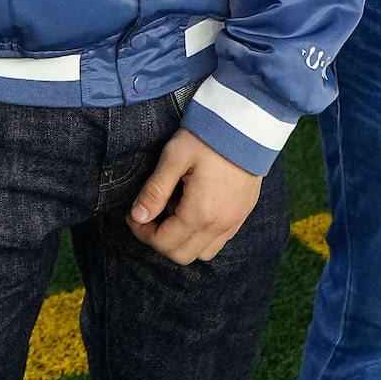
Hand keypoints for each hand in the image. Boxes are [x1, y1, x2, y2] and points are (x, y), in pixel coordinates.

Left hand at [128, 126, 261, 263]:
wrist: (247, 124)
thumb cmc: (208, 137)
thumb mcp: (174, 157)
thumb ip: (155, 190)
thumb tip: (138, 216)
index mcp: (200, 212)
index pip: (164, 243)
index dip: (142, 233)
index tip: (133, 215)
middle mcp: (220, 225)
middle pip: (181, 255)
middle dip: (158, 240)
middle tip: (148, 216)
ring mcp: (234, 222)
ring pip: (202, 253)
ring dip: (181, 241)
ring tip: (173, 211)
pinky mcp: (242, 215)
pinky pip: (218, 241)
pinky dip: (201, 236)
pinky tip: (193, 210)